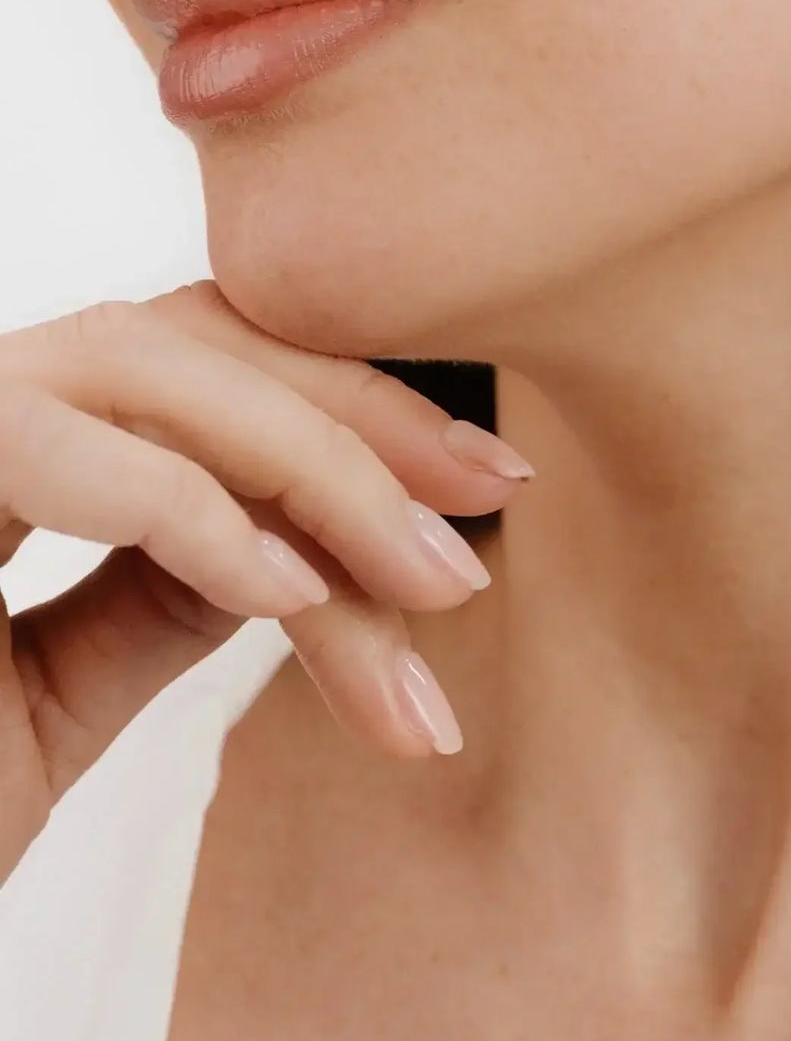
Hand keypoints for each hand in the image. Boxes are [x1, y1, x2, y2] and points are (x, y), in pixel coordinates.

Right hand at [0, 280, 529, 883]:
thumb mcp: (51, 699)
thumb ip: (161, 596)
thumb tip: (297, 539)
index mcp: (7, 436)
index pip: (199, 365)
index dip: (347, 405)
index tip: (479, 482)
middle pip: (197, 341)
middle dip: (358, 418)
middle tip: (493, 505)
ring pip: (154, 371)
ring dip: (314, 469)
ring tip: (428, 586)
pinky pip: (73, 458)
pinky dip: (201, 518)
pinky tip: (298, 597)